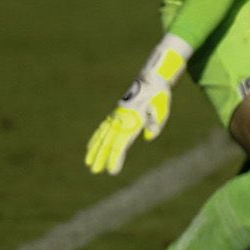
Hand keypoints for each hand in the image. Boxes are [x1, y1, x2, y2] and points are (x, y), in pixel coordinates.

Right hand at [86, 36, 189, 175]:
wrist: (151, 79)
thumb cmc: (159, 95)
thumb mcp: (162, 107)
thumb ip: (155, 122)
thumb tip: (149, 137)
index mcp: (132, 120)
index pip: (121, 143)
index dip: (115, 158)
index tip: (111, 170)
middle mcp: (121, 119)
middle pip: (108, 142)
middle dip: (101, 157)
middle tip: (94, 171)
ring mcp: (116, 116)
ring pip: (103, 136)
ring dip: (95, 150)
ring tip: (88, 163)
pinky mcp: (116, 114)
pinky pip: (102, 129)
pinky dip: (95, 138)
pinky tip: (90, 147)